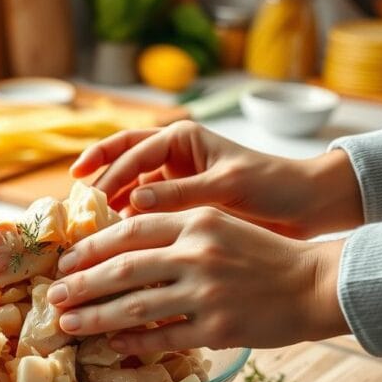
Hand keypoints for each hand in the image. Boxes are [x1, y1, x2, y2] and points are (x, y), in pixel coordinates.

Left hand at [47, 207, 349, 354]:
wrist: (315, 283)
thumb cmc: (262, 255)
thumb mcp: (219, 225)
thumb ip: (175, 231)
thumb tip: (120, 249)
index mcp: (196, 221)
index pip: (130, 229)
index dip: (92, 246)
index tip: (67, 260)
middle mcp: (198, 253)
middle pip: (123, 268)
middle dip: (82, 284)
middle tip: (54, 294)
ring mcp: (207, 292)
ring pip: (136, 306)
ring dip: (97, 317)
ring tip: (69, 323)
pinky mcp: (218, 327)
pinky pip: (163, 337)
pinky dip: (134, 341)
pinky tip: (113, 344)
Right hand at [71, 120, 362, 237]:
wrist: (306, 207)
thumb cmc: (272, 186)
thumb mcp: (227, 186)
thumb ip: (180, 193)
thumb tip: (133, 202)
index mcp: (182, 138)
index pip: (132, 150)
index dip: (107, 171)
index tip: (88, 194)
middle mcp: (173, 155)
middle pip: (121, 162)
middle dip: (97, 180)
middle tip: (75, 206)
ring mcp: (175, 180)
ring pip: (129, 188)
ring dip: (110, 205)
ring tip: (90, 229)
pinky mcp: (180, 205)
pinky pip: (145, 211)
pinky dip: (129, 224)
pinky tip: (117, 243)